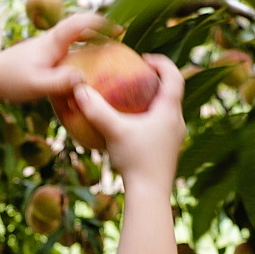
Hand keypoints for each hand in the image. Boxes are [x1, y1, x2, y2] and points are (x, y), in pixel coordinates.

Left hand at [0, 12, 119, 105]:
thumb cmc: (10, 80)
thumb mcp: (37, 85)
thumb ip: (60, 82)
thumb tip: (84, 78)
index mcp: (53, 41)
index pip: (81, 22)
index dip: (101, 22)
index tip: (119, 29)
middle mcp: (52, 40)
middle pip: (82, 28)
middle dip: (102, 31)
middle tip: (122, 41)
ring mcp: (48, 47)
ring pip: (76, 39)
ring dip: (93, 42)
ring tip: (112, 56)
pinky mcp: (45, 56)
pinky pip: (69, 51)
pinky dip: (83, 55)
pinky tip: (89, 72)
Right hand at [72, 54, 184, 190]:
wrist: (150, 195)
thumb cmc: (136, 161)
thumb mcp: (113, 131)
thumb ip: (96, 109)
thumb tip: (78, 88)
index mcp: (170, 111)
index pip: (175, 77)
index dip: (163, 63)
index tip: (145, 58)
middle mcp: (176, 122)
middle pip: (172, 92)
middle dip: (155, 80)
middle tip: (135, 73)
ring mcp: (173, 137)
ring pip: (166, 109)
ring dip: (151, 99)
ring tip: (130, 96)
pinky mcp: (166, 149)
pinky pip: (159, 124)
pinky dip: (146, 116)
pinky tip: (126, 123)